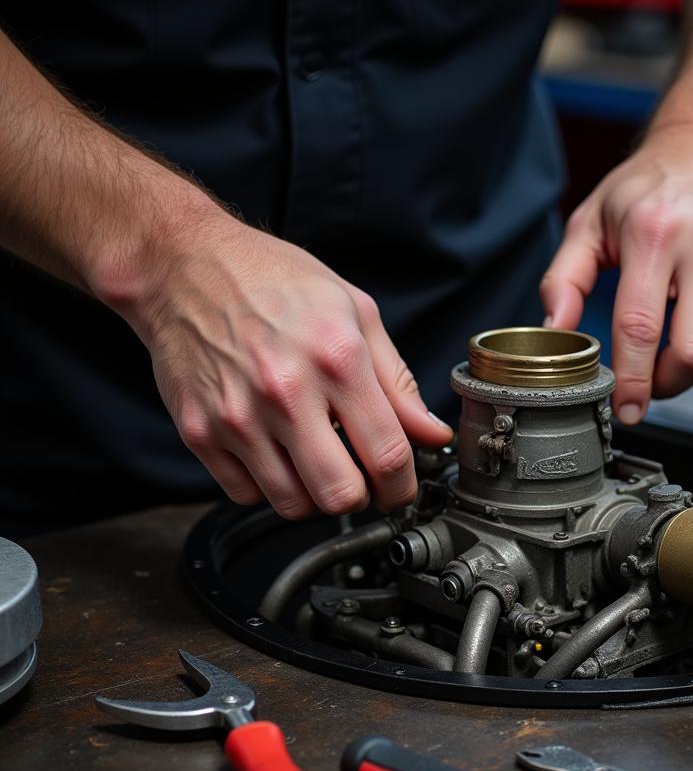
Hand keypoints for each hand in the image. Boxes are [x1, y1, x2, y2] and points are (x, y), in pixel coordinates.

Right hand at [121, 213, 451, 518]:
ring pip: (292, 505)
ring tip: (313, 459)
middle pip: (341, 495)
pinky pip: (246, 493)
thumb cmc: (272, 281)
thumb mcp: (355, 312)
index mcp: (336, 358)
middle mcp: (286, 391)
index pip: (388, 455)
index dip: (402, 487)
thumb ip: (398, 382)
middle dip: (360, 497)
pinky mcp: (200, 432)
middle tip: (358, 479)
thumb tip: (433, 434)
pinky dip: (266, 486)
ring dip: (313, 495)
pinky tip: (273, 452)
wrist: (182, 266)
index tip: (400, 488)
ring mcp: (238, 416)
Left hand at [540, 123, 692, 423]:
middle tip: (650, 381)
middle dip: (667, 385)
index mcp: (654, 234)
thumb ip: (565, 279)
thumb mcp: (591, 222)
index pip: (641, 329)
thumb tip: (553, 331)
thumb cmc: (650, 188)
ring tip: (679, 358)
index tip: (625, 408)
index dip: (632, 381)